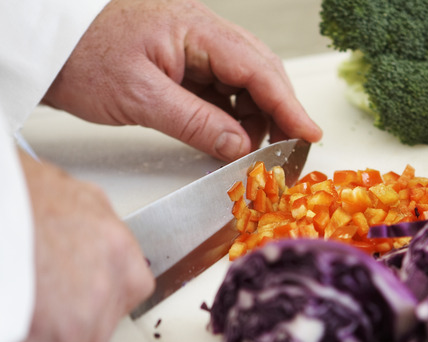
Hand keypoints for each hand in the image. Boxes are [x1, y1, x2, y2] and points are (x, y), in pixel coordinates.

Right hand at [0, 153, 153, 341]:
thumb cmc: (13, 195)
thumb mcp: (68, 195)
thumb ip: (88, 224)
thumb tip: (83, 235)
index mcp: (115, 248)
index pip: (126, 293)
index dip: (91, 303)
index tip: (68, 304)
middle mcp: (103, 288)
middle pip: (92, 335)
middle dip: (60, 334)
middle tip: (28, 319)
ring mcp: (72, 323)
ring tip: (8, 332)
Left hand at [42, 0, 321, 161]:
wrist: (43, 42)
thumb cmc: (80, 55)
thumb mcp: (139, 96)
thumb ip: (196, 122)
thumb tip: (241, 146)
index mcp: (196, 30)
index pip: (258, 69)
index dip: (289, 104)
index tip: (310, 133)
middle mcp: (202, 33)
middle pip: (260, 71)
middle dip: (279, 110)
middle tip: (290, 149)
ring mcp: (194, 47)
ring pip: (244, 82)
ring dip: (256, 116)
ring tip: (255, 150)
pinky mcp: (183, 62)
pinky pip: (221, 89)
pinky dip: (233, 115)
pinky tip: (231, 137)